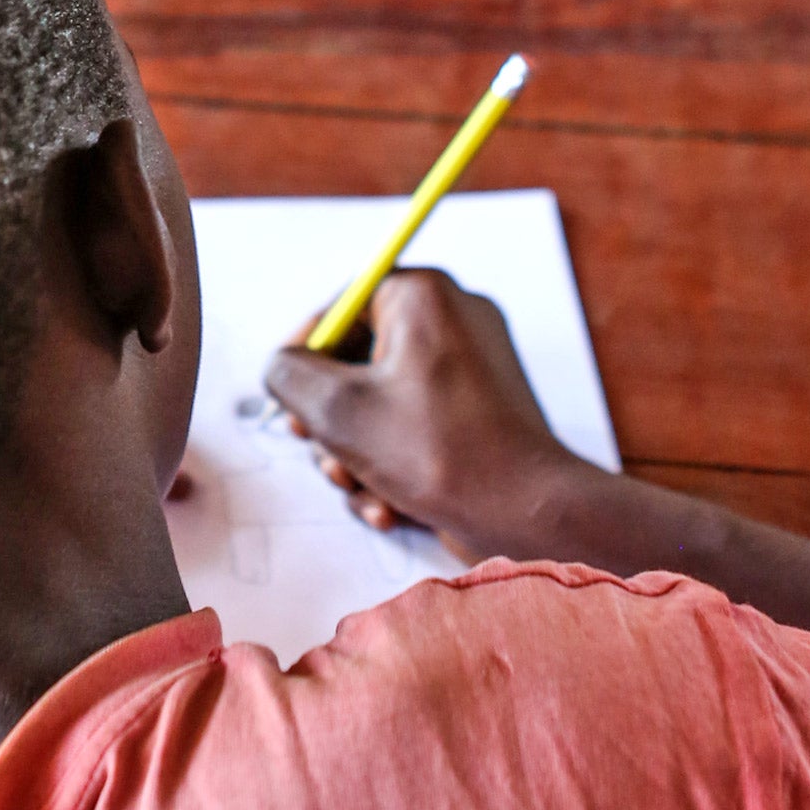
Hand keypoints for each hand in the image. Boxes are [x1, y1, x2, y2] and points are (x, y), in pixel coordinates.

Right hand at [263, 269, 587, 562]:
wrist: (527, 512)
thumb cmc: (440, 453)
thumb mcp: (338, 409)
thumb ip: (288, 374)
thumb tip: (282, 367)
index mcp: (423, 297)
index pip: (341, 305)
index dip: (306, 353)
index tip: (291, 396)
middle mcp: (452, 321)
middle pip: (356, 360)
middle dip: (330, 419)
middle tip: (321, 451)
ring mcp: (469, 369)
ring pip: (379, 405)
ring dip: (356, 454)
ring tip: (361, 489)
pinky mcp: (476, 415)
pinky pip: (413, 429)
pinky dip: (392, 467)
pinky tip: (389, 506)